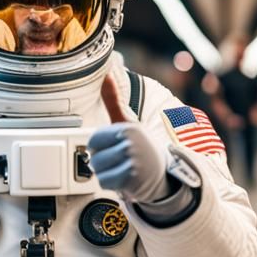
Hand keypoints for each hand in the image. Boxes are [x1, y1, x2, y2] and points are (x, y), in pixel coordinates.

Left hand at [87, 77, 167, 202]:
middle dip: (104, 161)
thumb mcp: (128, 122)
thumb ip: (114, 99)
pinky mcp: (131, 179)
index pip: (94, 140)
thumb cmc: (141, 148)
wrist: (163, 173)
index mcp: (128, 128)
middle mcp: (130, 144)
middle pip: (94, 157)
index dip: (100, 146)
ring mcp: (131, 162)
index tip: (115, 147)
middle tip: (120, 160)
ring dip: (107, 173)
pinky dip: (112, 184)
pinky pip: (105, 182)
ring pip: (98, 171)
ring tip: (121, 168)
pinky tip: (124, 178)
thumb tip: (107, 72)